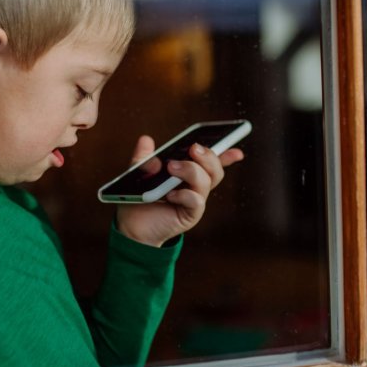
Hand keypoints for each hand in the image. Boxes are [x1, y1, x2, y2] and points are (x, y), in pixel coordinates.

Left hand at [115, 135, 244, 246]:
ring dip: (192, 170)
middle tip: (193, 149)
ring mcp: (194, 200)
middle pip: (214, 169)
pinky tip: (170, 195)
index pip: (211, 161)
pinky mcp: (190, 215)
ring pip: (207, 181)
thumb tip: (147, 140)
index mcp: (188, 172)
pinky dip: (184, 194)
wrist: (132, 226)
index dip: (225, 154)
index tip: (235, 149)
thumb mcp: (137, 173)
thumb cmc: (138, 198)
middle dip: (208, 156)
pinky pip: (196, 201)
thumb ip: (143, 157)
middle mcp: (195, 186)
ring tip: (172, 167)